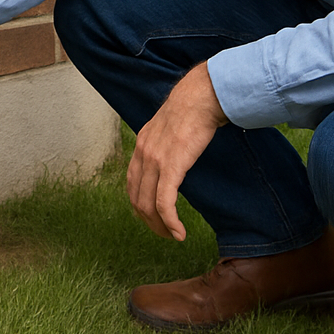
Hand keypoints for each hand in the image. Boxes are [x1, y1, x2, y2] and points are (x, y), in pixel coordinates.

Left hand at [127, 63, 228, 240]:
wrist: (200, 97)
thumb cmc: (192, 110)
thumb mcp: (169, 128)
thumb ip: (165, 145)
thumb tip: (173, 159)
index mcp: (141, 146)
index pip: (132, 184)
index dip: (141, 206)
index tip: (155, 218)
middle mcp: (143, 154)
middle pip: (137, 199)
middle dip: (149, 222)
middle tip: (164, 233)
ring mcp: (155, 160)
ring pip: (148, 205)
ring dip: (160, 226)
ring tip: (173, 236)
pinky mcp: (171, 166)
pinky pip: (165, 202)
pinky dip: (170, 221)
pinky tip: (179, 233)